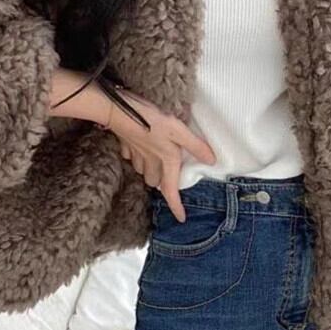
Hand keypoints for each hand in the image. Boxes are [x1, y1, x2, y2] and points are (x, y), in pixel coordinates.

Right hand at [101, 89, 215, 222]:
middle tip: (169, 173)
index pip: (171, 190)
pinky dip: (137, 155)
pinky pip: (132, 156)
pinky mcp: (125, 145)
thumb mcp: (178, 130)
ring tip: (156, 159)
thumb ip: (195, 146)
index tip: (181, 218)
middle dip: (161, 181)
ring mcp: (135, 154)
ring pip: (143, 170)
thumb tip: (211, 161)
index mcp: (165, 160)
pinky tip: (141, 145)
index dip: (176, 206)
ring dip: (150, 169)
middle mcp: (150, 162)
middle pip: (155, 181)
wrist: (119, 110)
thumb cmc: (150, 120)